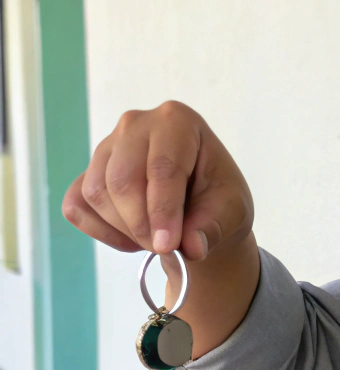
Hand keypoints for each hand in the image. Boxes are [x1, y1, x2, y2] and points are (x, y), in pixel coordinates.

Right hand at [63, 102, 260, 357]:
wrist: (200, 205)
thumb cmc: (217, 199)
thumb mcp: (232, 211)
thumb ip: (213, 227)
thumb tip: (193, 247)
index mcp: (177, 121)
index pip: (162, 166)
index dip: (163, 210)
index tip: (168, 246)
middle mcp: (135, 124)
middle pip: (123, 180)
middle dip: (142, 224)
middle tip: (166, 248)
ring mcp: (106, 147)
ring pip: (96, 194)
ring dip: (125, 229)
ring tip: (156, 238)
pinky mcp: (86, 173)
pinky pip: (77, 206)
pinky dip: (101, 232)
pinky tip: (131, 238)